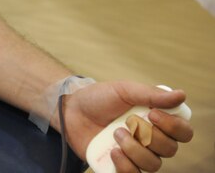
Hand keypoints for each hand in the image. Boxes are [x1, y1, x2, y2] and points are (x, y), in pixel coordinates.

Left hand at [62, 81, 193, 171]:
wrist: (71, 110)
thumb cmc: (100, 98)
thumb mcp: (124, 90)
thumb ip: (151, 94)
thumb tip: (182, 95)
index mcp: (158, 122)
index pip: (183, 133)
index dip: (174, 127)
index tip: (152, 114)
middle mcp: (152, 141)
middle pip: (170, 150)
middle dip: (149, 136)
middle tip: (127, 122)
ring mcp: (137, 155)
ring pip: (153, 164)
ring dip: (134, 148)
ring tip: (115, 133)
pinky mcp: (121, 166)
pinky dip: (125, 165)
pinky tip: (113, 151)